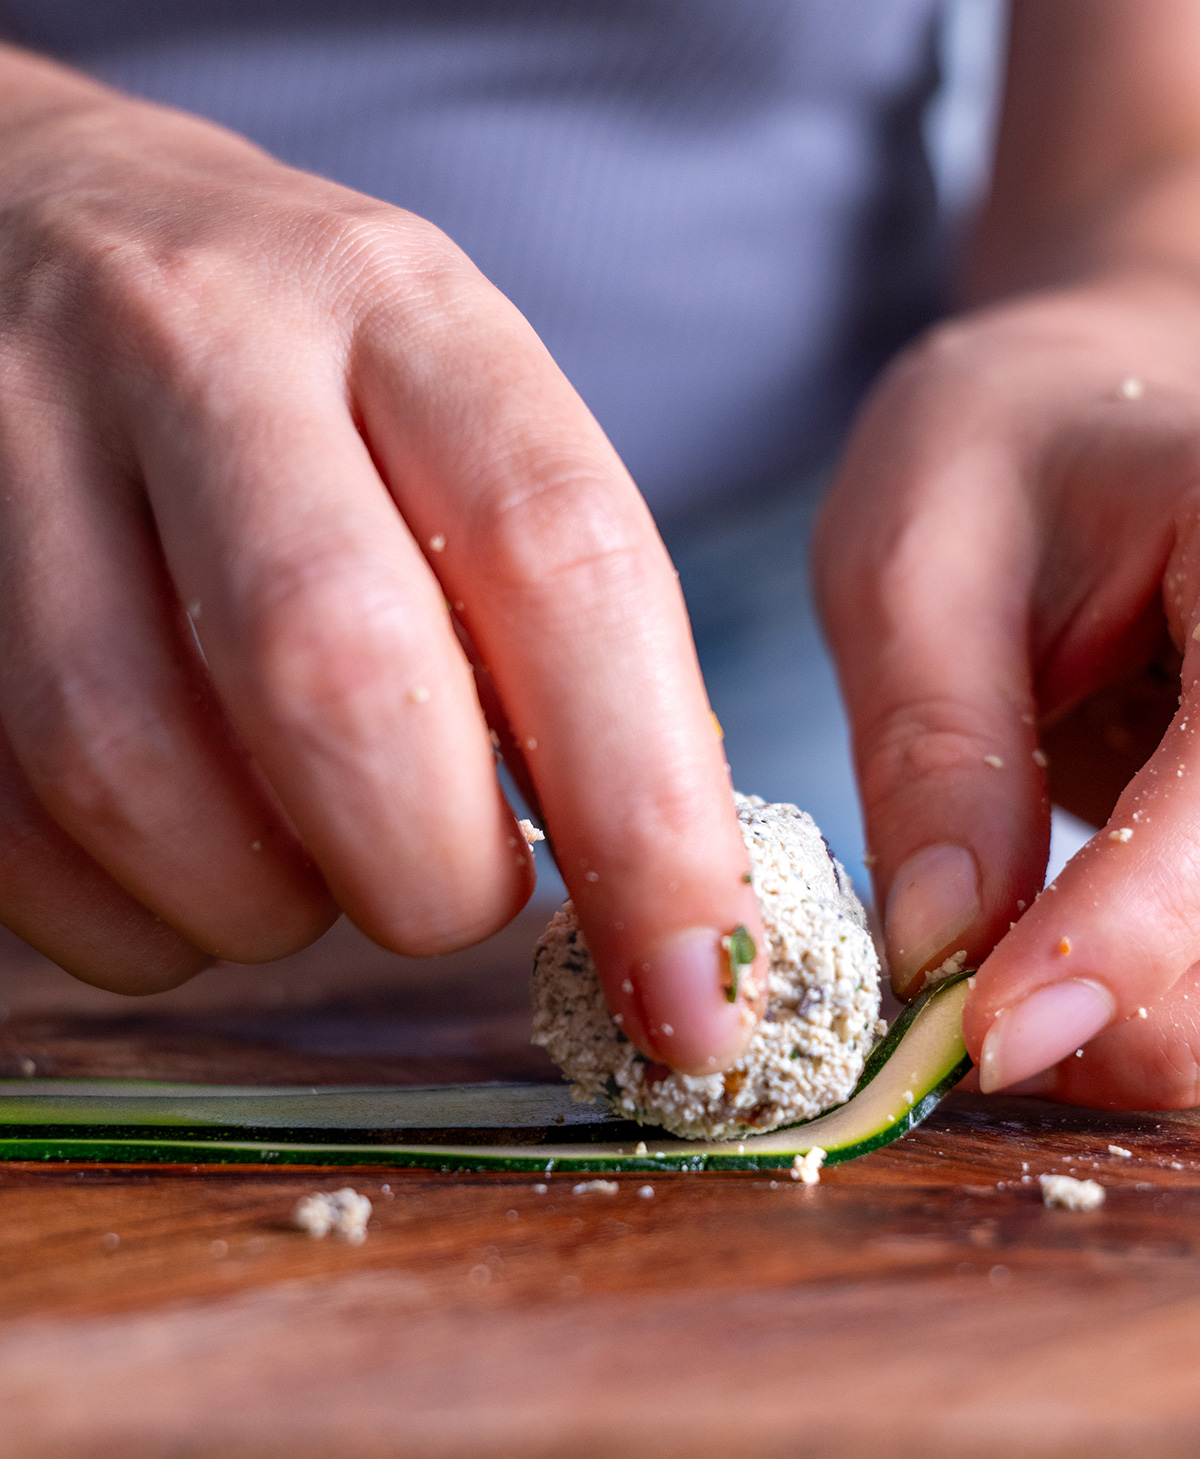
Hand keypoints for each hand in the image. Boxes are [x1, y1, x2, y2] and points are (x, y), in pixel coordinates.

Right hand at [0, 48, 761, 1071]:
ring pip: (139, 777)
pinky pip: (21, 836)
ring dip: (257, 903)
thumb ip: (550, 623)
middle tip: (450, 896)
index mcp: (398, 309)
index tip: (696, 991)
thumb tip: (651, 895)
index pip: (561, 562)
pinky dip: (131, 913)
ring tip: (302, 859)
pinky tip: (178, 858)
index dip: (648, 814)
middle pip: (336, 676)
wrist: (14, 227)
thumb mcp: (449, 420)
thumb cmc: (288, 376)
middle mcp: (200, 349)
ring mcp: (13, 449)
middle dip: (425, 872)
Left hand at [815, 275, 1199, 1107]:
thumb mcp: (917, 559)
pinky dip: (1154, 1005)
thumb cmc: (1005, 453)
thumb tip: (938, 954)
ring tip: (1003, 985)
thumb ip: (938, 752)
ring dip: (1140, 1029)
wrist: (1104, 415)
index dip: (1119, 937)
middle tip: (963, 1017)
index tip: (985, 1035)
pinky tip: (1066, 970)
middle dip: (1123, 1011)